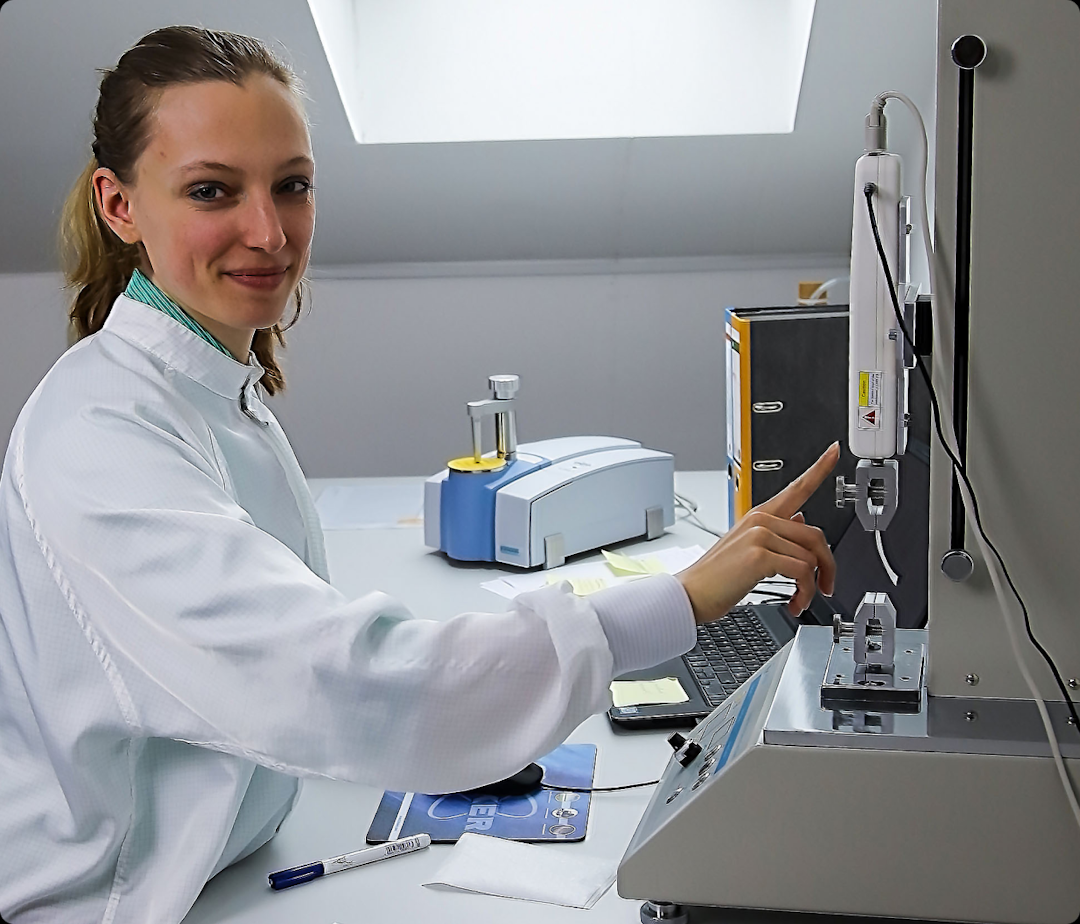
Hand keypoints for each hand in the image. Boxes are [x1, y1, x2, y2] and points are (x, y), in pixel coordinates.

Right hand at [677, 443, 839, 623]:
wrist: (691, 593)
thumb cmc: (716, 576)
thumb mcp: (747, 547)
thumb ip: (776, 533)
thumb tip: (800, 521)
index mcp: (759, 515)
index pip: (796, 487)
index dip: (819, 468)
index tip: (834, 451)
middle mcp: (761, 520)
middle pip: (816, 535)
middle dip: (827, 566)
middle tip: (825, 586)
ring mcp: (759, 534)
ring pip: (810, 558)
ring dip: (812, 586)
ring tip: (801, 599)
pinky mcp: (759, 555)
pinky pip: (801, 572)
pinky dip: (805, 593)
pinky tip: (795, 602)